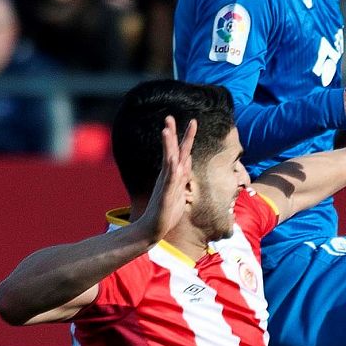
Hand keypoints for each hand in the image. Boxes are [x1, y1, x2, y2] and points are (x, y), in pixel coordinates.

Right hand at [137, 116, 195, 242]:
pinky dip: (172, 169)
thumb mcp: (179, 190)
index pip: (182, 152)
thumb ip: (182, 175)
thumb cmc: (166, 211)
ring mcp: (166, 184)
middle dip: (173, 134)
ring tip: (166, 130)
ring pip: (169, 161)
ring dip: (168, 146)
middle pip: (173, 151)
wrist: (153, 228)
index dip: (187, 137)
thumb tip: (187, 161)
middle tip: (169, 117)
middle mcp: (168, 176)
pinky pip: (170, 180)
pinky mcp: (166, 195)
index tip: (193, 121)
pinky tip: (174, 160)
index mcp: (173, 174)